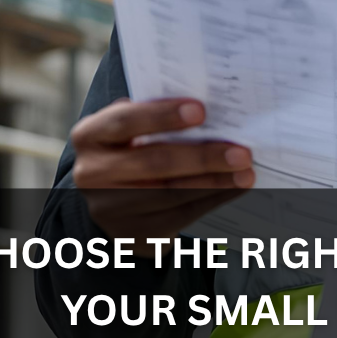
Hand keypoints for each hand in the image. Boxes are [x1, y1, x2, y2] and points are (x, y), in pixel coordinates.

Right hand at [71, 97, 253, 247]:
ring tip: (246, 172)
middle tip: (241, 152)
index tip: (201, 111)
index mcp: (91, 136)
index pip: (124, 121)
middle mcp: (91, 173)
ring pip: (170, 193)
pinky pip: (180, 215)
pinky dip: (212, 199)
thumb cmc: (133, 148)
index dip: (162, 116)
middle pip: (153, 163)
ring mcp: (110, 208)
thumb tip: (211, 103)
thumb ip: (156, 114)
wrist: (113, 200)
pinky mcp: (132, 233)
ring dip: (215, 181)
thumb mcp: (132, 128)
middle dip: (202, 156)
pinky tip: (235, 187)